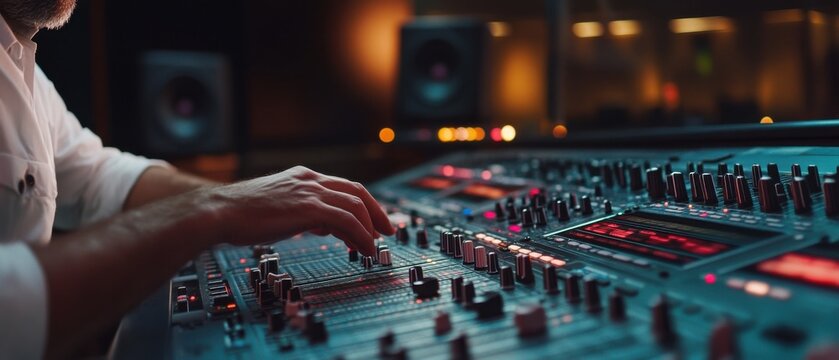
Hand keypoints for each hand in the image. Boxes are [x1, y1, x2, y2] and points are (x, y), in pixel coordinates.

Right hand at [205, 166, 394, 255]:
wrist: (218, 211)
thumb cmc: (240, 214)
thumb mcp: (278, 209)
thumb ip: (303, 213)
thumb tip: (325, 226)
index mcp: (302, 177)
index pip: (343, 186)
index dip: (363, 204)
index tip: (372, 220)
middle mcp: (309, 179)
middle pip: (357, 192)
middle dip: (376, 212)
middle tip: (387, 231)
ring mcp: (309, 191)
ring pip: (356, 206)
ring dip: (370, 228)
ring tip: (375, 247)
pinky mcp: (308, 207)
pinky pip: (347, 221)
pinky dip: (361, 235)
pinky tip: (365, 249)